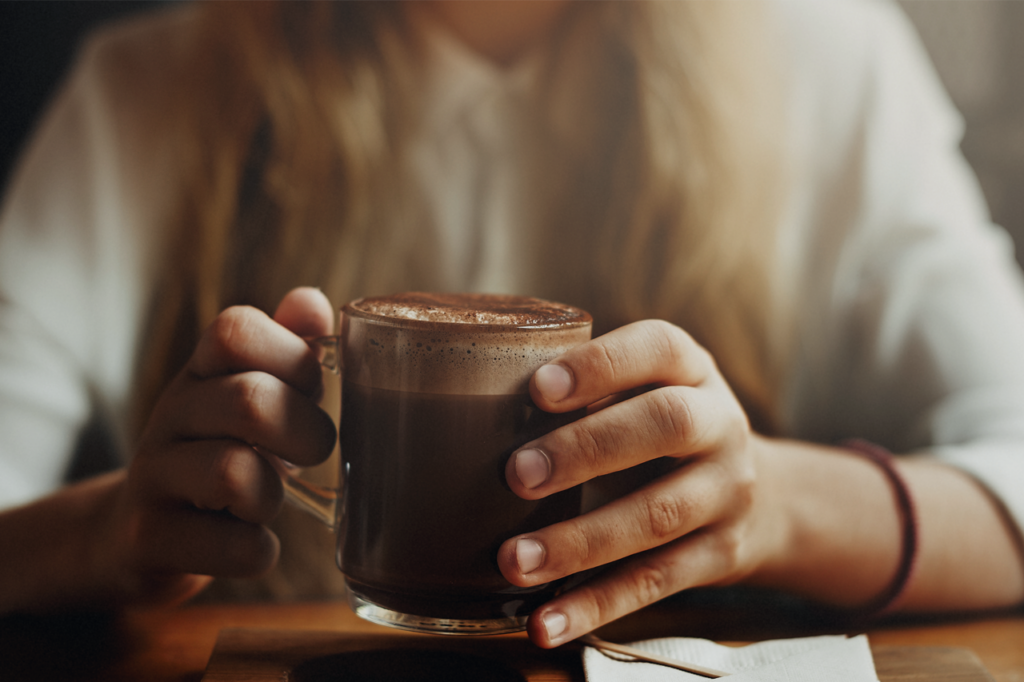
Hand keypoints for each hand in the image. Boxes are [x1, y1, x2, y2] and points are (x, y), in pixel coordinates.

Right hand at [98, 287, 336, 604]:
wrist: (137, 533)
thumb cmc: (222, 453)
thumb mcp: (254, 396)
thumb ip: (289, 348)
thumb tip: (314, 302)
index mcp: (203, 370)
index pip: (235, 330)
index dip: (292, 357)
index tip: (310, 390)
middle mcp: (171, 413)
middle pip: (249, 400)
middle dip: (305, 432)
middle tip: (314, 452)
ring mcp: (152, 476)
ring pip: (234, 474)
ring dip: (272, 495)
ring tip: (266, 501)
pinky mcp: (146, 539)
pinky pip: (229, 547)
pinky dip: (258, 551)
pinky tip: (252, 544)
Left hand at [498, 320, 779, 646]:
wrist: (758, 499)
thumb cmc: (661, 432)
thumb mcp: (644, 391)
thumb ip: (588, 392)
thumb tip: (480, 412)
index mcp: (691, 369)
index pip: (658, 348)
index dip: (601, 365)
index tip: (538, 388)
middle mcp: (719, 424)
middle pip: (667, 424)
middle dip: (588, 448)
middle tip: (517, 475)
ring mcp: (726, 492)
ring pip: (658, 514)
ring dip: (581, 541)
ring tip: (514, 560)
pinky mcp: (720, 555)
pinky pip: (656, 582)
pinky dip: (597, 605)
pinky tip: (546, 622)